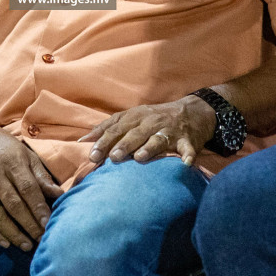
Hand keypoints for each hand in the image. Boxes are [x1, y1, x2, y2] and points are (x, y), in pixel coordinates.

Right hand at [0, 117, 63, 251]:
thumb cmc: (1, 145)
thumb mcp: (24, 153)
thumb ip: (40, 175)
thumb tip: (59, 194)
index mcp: (12, 161)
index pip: (28, 188)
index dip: (38, 208)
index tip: (48, 224)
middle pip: (14, 204)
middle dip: (29, 225)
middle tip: (42, 240)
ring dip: (13, 233)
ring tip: (27, 245)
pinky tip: (5, 243)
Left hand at [80, 96, 216, 165]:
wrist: (192, 111)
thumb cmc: (154, 118)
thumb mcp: (131, 117)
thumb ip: (108, 128)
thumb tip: (83, 141)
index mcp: (135, 117)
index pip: (116, 129)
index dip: (103, 142)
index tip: (92, 156)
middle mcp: (151, 122)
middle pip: (134, 134)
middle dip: (123, 145)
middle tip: (112, 157)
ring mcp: (169, 130)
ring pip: (157, 139)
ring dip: (149, 148)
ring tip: (140, 157)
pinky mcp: (187, 140)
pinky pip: (187, 148)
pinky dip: (187, 155)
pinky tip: (185, 163)